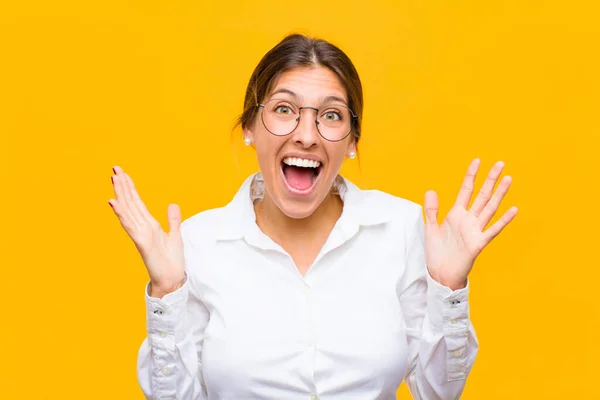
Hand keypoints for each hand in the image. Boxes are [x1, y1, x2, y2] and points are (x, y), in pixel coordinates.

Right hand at [108, 166, 184, 297]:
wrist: (172, 279)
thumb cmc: (171, 261)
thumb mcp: (175, 235)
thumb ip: (173, 220)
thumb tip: (172, 205)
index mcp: (149, 224)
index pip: (137, 202)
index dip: (130, 187)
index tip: (123, 173)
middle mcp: (142, 227)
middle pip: (130, 202)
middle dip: (123, 185)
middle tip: (114, 168)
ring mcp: (140, 234)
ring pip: (128, 210)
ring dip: (120, 194)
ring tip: (114, 179)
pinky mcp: (141, 242)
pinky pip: (130, 225)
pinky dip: (122, 214)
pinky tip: (114, 203)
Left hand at [423, 159, 517, 289]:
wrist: (440, 274)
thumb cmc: (437, 253)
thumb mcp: (430, 228)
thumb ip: (432, 210)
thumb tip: (431, 190)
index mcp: (456, 215)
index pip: (466, 190)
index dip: (471, 176)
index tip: (477, 161)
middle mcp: (468, 220)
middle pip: (481, 195)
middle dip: (490, 179)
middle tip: (500, 163)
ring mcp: (475, 230)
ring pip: (489, 208)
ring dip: (499, 194)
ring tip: (509, 179)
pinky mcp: (478, 243)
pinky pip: (493, 230)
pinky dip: (503, 220)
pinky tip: (513, 209)